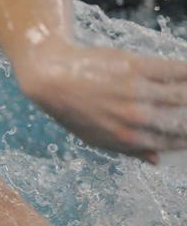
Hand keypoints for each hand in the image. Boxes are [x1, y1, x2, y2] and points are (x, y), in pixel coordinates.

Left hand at [18, 42, 186, 163]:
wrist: (52, 76)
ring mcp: (138, 90)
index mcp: (127, 137)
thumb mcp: (96, 138)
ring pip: (183, 93)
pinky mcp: (137, 66)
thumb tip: (157, 160)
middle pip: (184, 119)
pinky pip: (175, 70)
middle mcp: (136, 116)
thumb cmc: (72, 109)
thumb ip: (129, 149)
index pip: (173, 140)